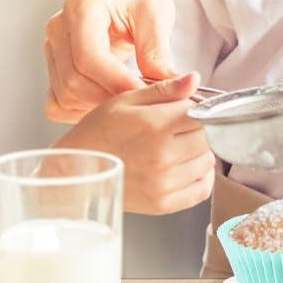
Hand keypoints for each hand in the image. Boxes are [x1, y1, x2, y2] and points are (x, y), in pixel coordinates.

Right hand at [44, 0, 176, 122]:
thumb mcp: (156, 13)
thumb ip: (158, 50)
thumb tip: (171, 86)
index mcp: (82, 7)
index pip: (89, 57)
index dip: (117, 82)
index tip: (147, 94)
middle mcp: (58, 28)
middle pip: (74, 81)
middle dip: (111, 98)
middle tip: (146, 102)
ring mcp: (51, 48)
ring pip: (65, 95)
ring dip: (98, 108)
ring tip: (133, 103)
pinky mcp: (53, 66)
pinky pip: (57, 101)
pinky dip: (81, 111)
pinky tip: (109, 103)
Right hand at [55, 74, 214, 214]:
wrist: (73, 170)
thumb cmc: (98, 133)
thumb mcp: (126, 100)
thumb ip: (165, 89)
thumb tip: (194, 79)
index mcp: (155, 126)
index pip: (202, 113)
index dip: (197, 109)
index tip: (187, 110)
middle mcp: (163, 156)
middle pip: (208, 137)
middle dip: (199, 129)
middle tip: (178, 129)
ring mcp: (164, 183)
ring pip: (208, 161)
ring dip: (199, 152)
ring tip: (177, 147)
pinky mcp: (163, 204)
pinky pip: (202, 189)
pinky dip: (201, 177)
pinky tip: (186, 167)